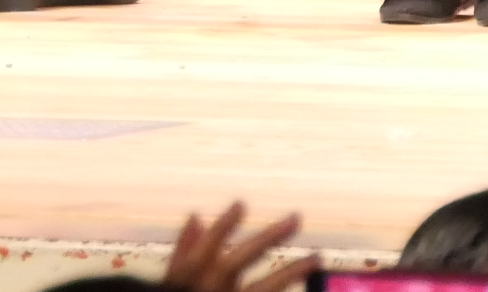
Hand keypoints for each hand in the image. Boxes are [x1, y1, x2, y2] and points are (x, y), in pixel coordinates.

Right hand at [164, 202, 313, 291]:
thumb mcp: (172, 280)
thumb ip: (184, 250)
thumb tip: (196, 217)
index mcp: (190, 277)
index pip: (209, 243)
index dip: (226, 223)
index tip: (241, 204)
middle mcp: (213, 288)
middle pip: (243, 259)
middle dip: (270, 237)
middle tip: (296, 218)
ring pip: (265, 287)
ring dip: (292, 271)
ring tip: (316, 259)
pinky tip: (309, 289)